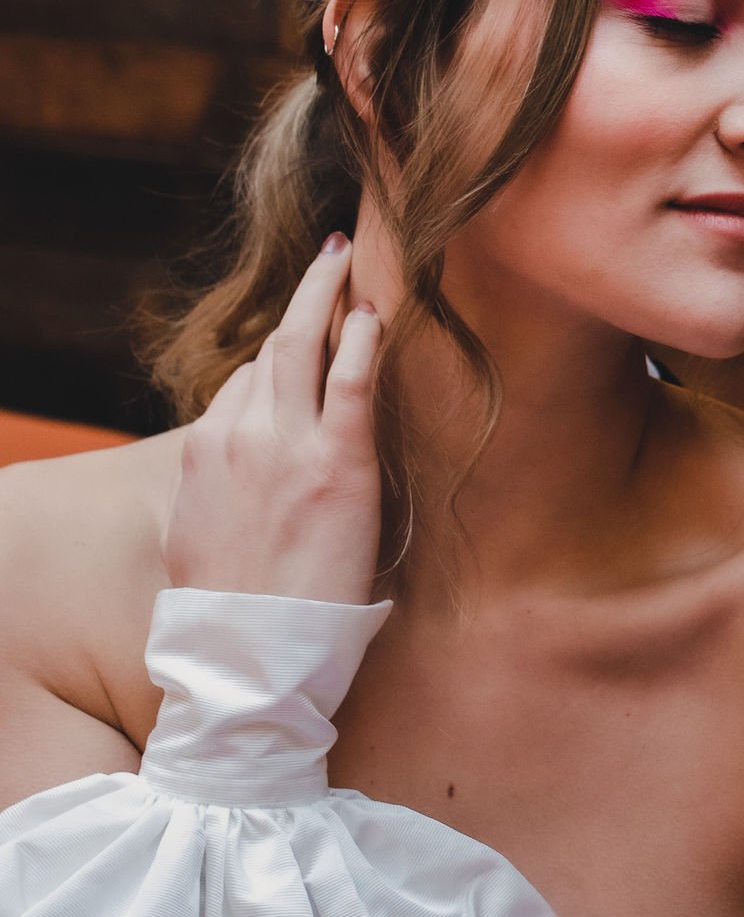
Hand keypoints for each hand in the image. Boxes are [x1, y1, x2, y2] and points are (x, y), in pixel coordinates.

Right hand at [162, 234, 383, 605]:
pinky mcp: (337, 464)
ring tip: (349, 265)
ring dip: (328, 298)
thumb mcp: (196, 537)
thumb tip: (230, 479)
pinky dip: (360, 340)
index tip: (306, 340)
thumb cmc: (228, 614)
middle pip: (272, 348)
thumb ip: (214, 491)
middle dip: (303, 297)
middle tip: (329, 259)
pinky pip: (349, 382)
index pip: (243, 382)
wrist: (248, 656)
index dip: (277, 359)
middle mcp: (240, 435)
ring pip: (303, 349)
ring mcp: (286, 446)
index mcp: (205, 452)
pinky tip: (373, 313)